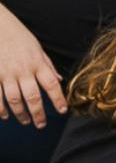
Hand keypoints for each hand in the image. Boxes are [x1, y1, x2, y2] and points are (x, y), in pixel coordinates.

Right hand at [0, 4, 66, 126]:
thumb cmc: (20, 38)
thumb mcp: (38, 49)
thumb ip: (48, 66)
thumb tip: (59, 81)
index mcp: (38, 63)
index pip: (52, 85)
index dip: (58, 99)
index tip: (62, 111)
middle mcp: (23, 70)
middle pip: (33, 97)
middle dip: (38, 114)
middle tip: (41, 124)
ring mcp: (7, 74)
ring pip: (14, 100)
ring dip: (20, 114)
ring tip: (25, 121)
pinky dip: (1, 109)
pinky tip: (5, 115)